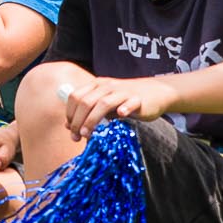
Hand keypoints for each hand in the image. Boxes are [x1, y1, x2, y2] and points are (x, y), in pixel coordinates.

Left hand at [64, 76, 178, 140]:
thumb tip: (68, 125)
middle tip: (77, 137)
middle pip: (86, 101)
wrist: (155, 92)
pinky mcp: (138, 99)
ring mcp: (123, 92)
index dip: (70, 114)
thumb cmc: (125, 100)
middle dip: (78, 121)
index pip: (76, 96)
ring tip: (87, 134)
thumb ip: (88, 112)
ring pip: (103, 103)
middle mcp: (107, 86)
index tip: (71, 130)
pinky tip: (121, 115)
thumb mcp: (104, 103)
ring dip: (93, 119)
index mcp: (96, 85)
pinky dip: (124, 108)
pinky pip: (130, 102)